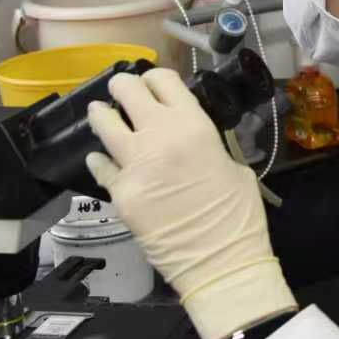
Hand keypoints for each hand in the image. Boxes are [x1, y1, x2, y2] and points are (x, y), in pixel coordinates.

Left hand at [86, 69, 295, 338]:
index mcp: (194, 125)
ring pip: (103, 122)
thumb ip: (205, 144)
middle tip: (122, 93)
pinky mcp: (119, 192)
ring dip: (102, 115)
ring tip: (102, 114)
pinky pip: (100, 165)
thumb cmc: (238, 215)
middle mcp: (159, 136)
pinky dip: (101, 160)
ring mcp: (134, 164)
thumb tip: (186, 136)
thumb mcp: (233, 166)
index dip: (155, 78)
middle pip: (127, 90)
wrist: (219, 261)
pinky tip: (104, 160)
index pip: (164, 80)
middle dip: (122, 87)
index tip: (152, 84)